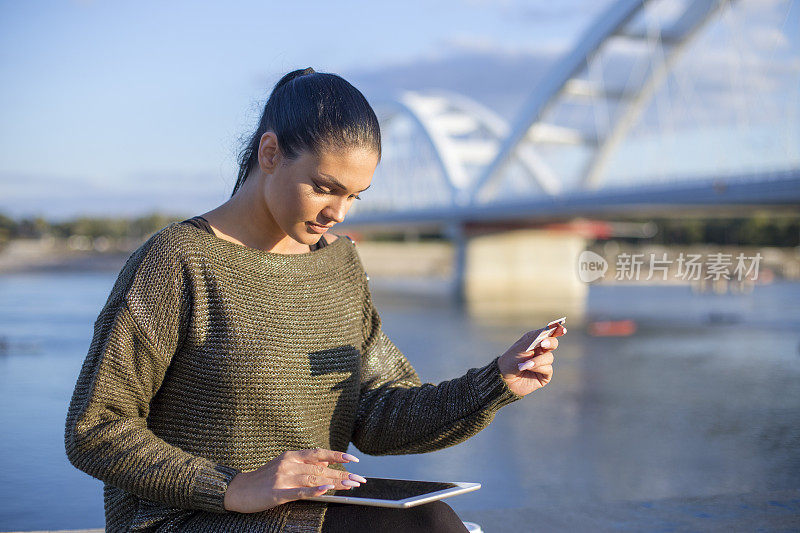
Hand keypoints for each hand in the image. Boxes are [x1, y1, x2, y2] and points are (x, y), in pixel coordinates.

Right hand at [223, 448, 365, 512]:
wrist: (238, 490)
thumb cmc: (262, 479)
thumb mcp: (284, 466)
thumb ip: (305, 464)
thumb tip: (327, 463)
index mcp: (292, 456)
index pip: (319, 453)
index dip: (337, 455)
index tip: (354, 459)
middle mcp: (289, 464)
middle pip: (321, 469)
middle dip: (342, 475)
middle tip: (359, 480)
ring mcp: (283, 478)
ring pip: (314, 479)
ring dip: (335, 483)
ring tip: (350, 486)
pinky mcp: (277, 493)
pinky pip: (299, 491)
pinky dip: (314, 490)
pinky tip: (326, 490)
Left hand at [496, 323, 565, 396]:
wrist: (504, 379)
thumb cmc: (510, 360)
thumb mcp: (521, 347)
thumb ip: (535, 339)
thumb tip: (547, 330)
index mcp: (534, 341)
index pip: (548, 334)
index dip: (556, 330)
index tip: (562, 329)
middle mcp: (540, 351)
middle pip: (553, 343)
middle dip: (550, 343)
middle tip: (543, 344)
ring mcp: (543, 363)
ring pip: (549, 357)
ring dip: (537, 360)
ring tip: (525, 364)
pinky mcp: (544, 375)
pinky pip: (548, 368)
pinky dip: (538, 367)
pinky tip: (528, 368)